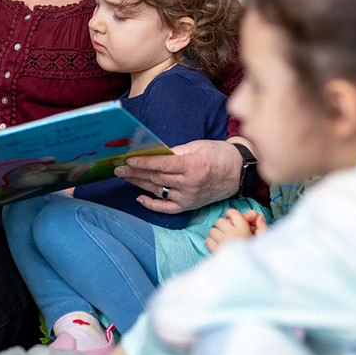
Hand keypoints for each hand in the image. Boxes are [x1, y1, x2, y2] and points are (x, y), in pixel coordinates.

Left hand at [114, 139, 242, 213]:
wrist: (238, 172)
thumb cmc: (218, 155)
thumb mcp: (197, 146)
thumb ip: (174, 151)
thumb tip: (152, 153)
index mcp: (193, 166)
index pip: (163, 165)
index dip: (144, 162)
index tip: (128, 159)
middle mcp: (190, 184)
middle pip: (157, 178)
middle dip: (135, 172)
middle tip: (118, 167)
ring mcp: (189, 197)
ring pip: (158, 190)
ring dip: (139, 183)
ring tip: (124, 176)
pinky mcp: (189, 205)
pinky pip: (167, 208)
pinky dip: (152, 203)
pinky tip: (139, 197)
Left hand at [205, 208, 267, 253]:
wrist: (250, 277)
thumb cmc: (259, 257)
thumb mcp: (264, 241)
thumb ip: (262, 228)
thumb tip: (259, 216)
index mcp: (244, 229)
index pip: (233, 213)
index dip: (231, 214)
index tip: (231, 219)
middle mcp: (232, 234)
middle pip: (219, 221)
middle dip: (223, 225)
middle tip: (228, 231)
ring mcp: (222, 243)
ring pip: (212, 230)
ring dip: (216, 234)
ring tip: (224, 240)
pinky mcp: (216, 252)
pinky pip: (208, 241)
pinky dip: (211, 243)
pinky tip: (218, 247)